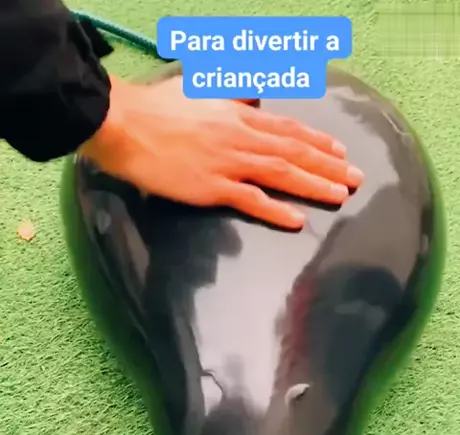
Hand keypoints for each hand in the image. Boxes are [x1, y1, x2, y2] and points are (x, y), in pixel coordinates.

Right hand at [79, 74, 363, 229]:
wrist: (123, 125)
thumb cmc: (157, 107)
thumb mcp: (201, 87)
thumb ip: (233, 91)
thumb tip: (256, 92)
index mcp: (238, 115)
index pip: (289, 129)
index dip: (318, 143)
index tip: (341, 154)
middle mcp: (240, 137)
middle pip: (294, 151)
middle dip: (329, 166)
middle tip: (356, 180)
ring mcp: (227, 163)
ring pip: (280, 173)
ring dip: (313, 185)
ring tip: (339, 196)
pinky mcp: (210, 187)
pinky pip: (249, 199)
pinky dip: (275, 209)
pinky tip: (296, 219)